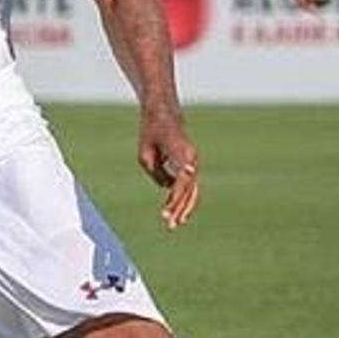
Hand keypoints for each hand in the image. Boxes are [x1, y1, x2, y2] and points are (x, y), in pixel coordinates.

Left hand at [138, 114, 199, 229]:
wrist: (164, 112)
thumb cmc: (151, 132)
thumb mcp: (145, 153)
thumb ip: (156, 172)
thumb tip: (167, 187)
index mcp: (183, 153)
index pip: (181, 181)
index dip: (176, 197)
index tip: (169, 210)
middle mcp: (192, 158)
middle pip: (188, 189)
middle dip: (180, 208)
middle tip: (170, 224)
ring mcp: (192, 162)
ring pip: (190, 190)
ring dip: (183, 207)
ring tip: (174, 224)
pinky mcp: (189, 164)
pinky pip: (186, 185)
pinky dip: (181, 198)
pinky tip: (172, 211)